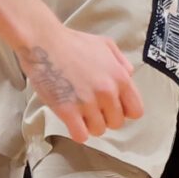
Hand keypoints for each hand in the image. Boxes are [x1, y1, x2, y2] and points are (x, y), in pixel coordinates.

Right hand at [19, 27, 143, 144]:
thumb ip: (121, 62)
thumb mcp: (105, 44)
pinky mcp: (67, 110)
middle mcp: (107, 92)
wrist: (43, 42)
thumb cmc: (73, 42)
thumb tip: (130, 77)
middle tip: (92, 108)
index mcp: (120, 77)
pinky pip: (81, 136)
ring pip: (99, 131)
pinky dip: (77, 132)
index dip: (124, 111)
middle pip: (117, 123)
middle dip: (106, 118)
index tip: (112, 106)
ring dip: (90, 125)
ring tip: (80, 112)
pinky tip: (72, 121)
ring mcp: (87, 103)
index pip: (136, 111)